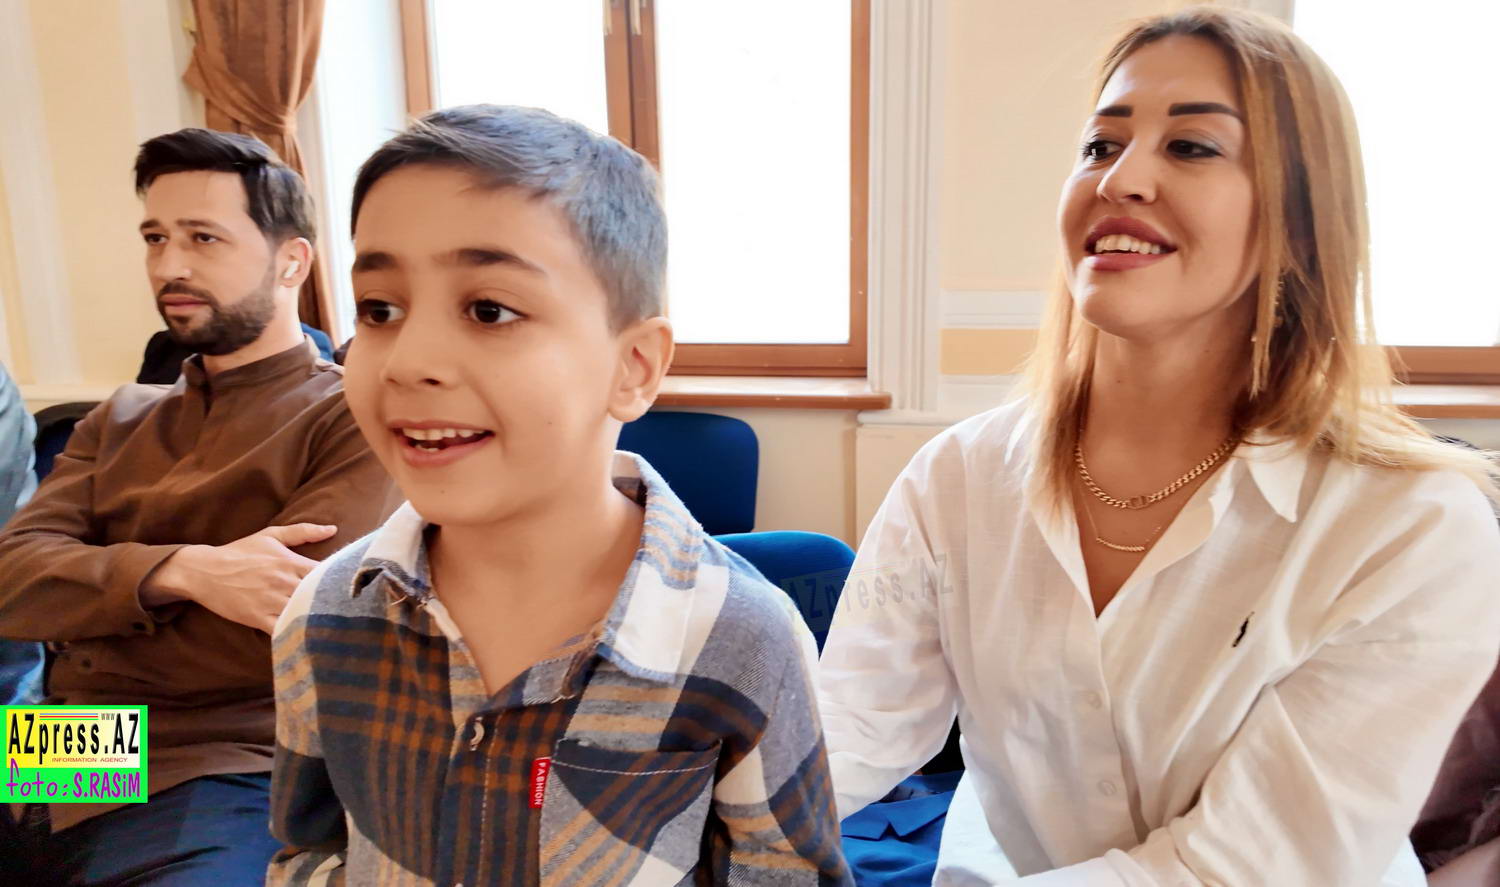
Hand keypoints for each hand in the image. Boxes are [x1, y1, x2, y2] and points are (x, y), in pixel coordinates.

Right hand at [144, 523, 337, 632]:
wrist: (204, 570)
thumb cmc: (240, 552)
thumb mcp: (270, 536)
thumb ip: (303, 531)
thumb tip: (333, 529)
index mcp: (291, 562)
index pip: (328, 572)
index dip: (344, 580)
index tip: (356, 586)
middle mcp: (284, 582)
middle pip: (321, 594)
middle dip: (338, 601)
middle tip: (356, 610)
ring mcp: (271, 601)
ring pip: (305, 613)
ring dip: (320, 618)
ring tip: (340, 625)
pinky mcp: (258, 618)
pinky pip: (283, 629)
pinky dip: (297, 633)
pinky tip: (311, 637)